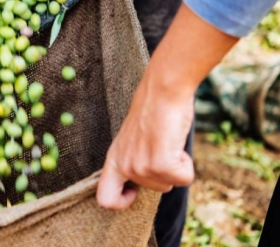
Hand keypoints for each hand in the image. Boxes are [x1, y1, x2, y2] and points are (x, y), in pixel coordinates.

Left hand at [96, 74, 194, 209]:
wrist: (162, 91)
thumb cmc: (153, 112)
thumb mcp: (134, 141)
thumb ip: (135, 161)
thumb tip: (147, 181)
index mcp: (114, 159)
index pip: (105, 198)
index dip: (122, 201)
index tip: (135, 191)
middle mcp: (124, 165)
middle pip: (154, 190)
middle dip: (165, 172)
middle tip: (162, 146)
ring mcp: (141, 166)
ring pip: (169, 184)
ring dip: (176, 165)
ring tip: (167, 141)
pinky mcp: (160, 164)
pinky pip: (184, 178)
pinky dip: (187, 164)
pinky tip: (175, 143)